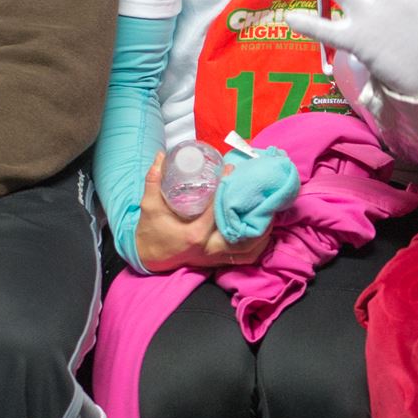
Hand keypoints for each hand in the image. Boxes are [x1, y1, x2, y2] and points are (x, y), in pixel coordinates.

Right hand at [132, 151, 269, 272]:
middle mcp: (209, 248)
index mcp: (194, 234)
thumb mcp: (149, 206)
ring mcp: (215, 257)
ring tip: (269, 211)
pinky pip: (245, 257)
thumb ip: (153, 181)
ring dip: (262, 233)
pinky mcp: (218, 261)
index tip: (232, 170)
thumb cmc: (150, 232)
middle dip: (255, 215)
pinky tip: (264, 230)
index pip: (216, 211)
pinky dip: (257, 246)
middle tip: (261, 192)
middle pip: (241, 234)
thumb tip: (161, 156)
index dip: (225, 189)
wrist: (148, 259)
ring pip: (248, 249)